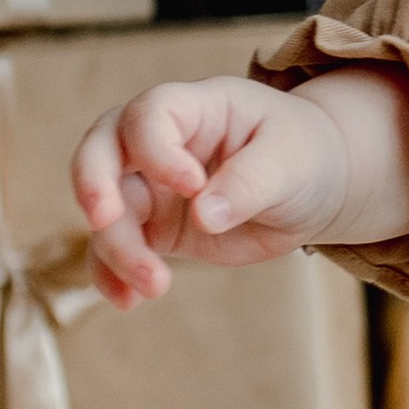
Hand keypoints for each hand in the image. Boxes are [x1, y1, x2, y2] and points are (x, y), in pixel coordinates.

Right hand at [72, 75, 362, 307]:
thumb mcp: (291, 161)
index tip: (192, 185)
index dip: (157, 150)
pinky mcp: (156, 228)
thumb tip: (204, 216)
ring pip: (108, 212)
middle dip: (93, 183)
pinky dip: (114, 275)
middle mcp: (160, 143)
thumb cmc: (304, 154)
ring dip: (118, 249)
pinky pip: (117, 250)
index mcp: (195, 107)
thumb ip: (249, 183)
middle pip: (101, 151)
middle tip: (104, 219)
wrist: (315, 187)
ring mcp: (152, 186)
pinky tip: (128, 300)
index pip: (150, 115)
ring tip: (156, 286)